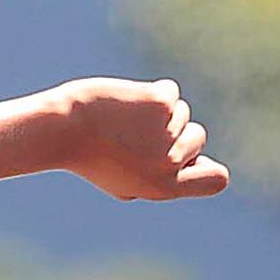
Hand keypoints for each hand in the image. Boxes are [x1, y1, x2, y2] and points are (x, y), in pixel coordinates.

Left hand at [56, 78, 228, 204]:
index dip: (209, 167)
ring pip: (182, 112)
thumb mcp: (126, 180)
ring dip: (158, 112)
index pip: (216, 180)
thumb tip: (200, 164)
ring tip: (124, 122)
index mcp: (164, 188)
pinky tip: (125, 103)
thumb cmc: (92, 157)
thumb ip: (162, 176)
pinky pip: (170, 91)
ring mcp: (167, 132)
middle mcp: (169, 163)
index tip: (195, 160)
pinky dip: (151, 93)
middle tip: (134, 136)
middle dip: (175, 131)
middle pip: (198, 137)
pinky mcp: (161, 103)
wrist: (63, 129)